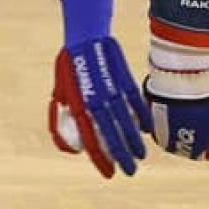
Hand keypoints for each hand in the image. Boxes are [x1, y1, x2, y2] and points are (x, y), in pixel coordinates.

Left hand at [48, 35, 150, 176]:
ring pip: (124, 119)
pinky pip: (135, 100)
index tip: (109, 173)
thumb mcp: (60, 90)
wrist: (84, 36)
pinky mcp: (123, 76)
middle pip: (108, 132)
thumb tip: (70, 140)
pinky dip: (142, 115)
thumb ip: (65, 114)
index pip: (88, 138)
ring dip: (133, 140)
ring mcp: (110, 87)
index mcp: (76, 103)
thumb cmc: (70, 66)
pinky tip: (148, 130)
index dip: (99, 158)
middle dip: (120, 155)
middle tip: (129, 171)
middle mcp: (93, 97)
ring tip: (140, 156)